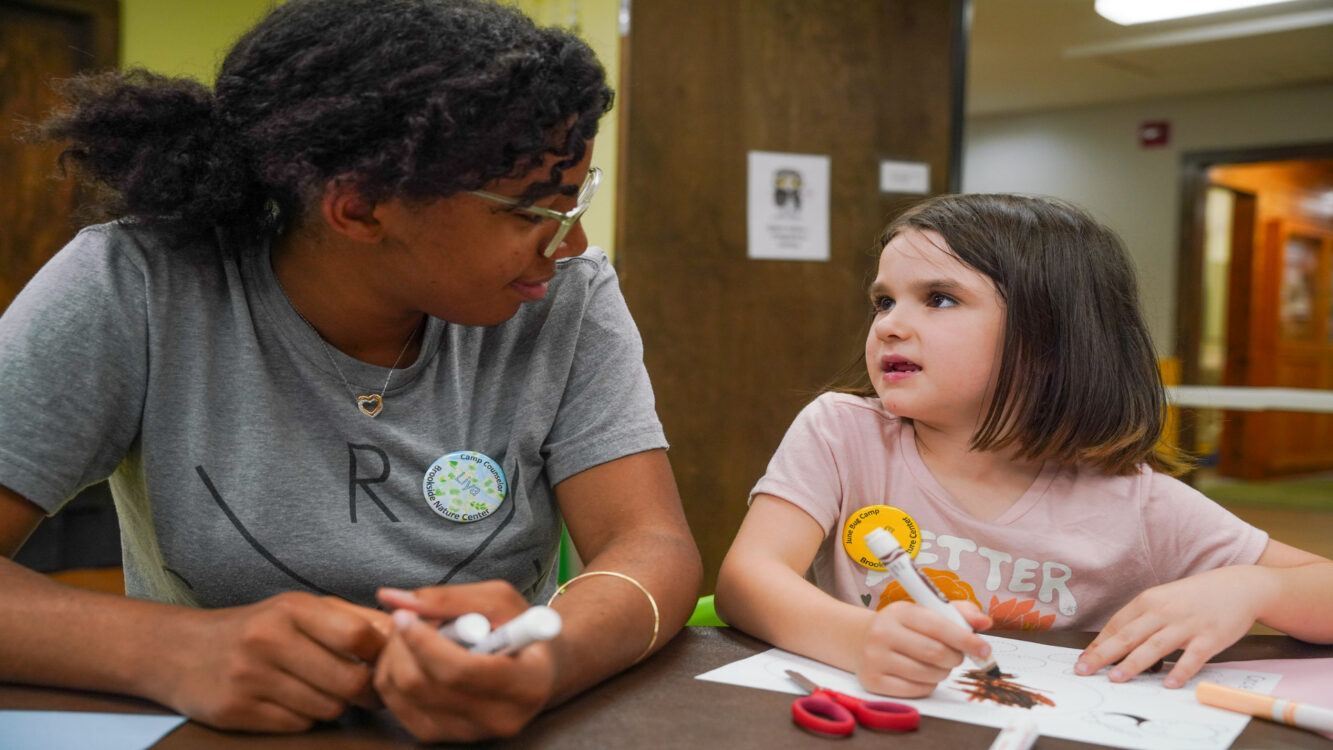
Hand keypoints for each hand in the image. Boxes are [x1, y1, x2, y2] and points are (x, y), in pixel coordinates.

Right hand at [159, 591, 386, 730]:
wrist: (180, 651)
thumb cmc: (257, 628)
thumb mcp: (299, 610)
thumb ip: (352, 620)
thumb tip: (404, 633)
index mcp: (291, 608)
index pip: (358, 636)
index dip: (382, 654)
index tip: (386, 661)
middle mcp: (268, 640)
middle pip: (349, 681)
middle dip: (367, 691)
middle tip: (368, 690)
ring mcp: (250, 678)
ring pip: (328, 708)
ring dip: (336, 705)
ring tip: (324, 690)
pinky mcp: (236, 712)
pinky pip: (298, 725)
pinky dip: (306, 718)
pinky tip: (293, 702)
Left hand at [373, 581, 556, 741]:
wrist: (535, 672)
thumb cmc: (520, 629)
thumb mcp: (500, 602)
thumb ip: (450, 598)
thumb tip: (392, 598)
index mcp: (527, 684)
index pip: (460, 671)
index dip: (424, 641)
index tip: (404, 614)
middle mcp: (499, 719)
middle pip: (423, 685)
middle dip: (403, 644)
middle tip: (407, 617)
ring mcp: (468, 734)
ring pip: (403, 694)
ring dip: (395, 656)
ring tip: (413, 634)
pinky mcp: (442, 737)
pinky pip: (395, 705)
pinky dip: (392, 674)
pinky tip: (410, 656)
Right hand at [856, 600, 992, 697]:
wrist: (860, 639)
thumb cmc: (902, 626)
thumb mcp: (924, 611)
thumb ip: (957, 613)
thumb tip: (985, 622)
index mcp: (898, 612)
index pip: (938, 626)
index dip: (965, 639)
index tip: (984, 649)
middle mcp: (882, 633)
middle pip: (935, 653)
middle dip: (955, 657)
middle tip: (956, 656)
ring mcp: (874, 658)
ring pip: (928, 674)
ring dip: (943, 672)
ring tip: (936, 664)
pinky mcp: (873, 681)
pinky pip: (917, 690)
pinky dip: (929, 685)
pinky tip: (922, 675)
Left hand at [1076, 566, 1267, 687]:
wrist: (1238, 587)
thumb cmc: (1195, 597)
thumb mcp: (1164, 600)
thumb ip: (1143, 620)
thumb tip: (1118, 645)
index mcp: (1149, 601)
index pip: (1117, 625)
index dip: (1098, 644)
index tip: (1083, 659)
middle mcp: (1164, 612)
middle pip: (1128, 636)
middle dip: (1103, 655)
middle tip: (1084, 670)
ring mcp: (1187, 625)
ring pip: (1154, 647)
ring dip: (1133, 664)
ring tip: (1116, 679)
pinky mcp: (1210, 638)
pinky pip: (1192, 658)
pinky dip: (1180, 671)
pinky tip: (1169, 684)